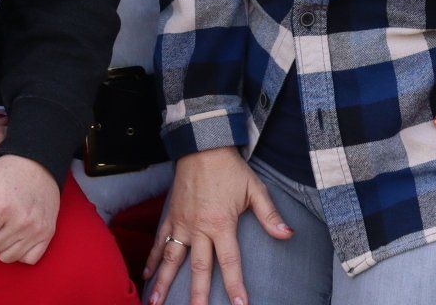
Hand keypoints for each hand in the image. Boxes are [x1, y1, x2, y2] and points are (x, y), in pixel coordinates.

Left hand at [0, 154, 59, 264]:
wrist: (37, 162)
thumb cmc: (2, 173)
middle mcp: (20, 221)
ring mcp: (36, 229)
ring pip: (6, 257)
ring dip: (0, 245)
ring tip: (4, 224)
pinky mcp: (47, 233)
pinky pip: (28, 259)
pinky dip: (20, 251)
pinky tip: (18, 234)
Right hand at [145, 147, 290, 304]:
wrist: (202, 145)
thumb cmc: (230, 169)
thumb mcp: (255, 189)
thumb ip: (270, 215)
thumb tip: (288, 234)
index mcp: (221, 223)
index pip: (229, 261)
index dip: (235, 285)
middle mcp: (199, 227)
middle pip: (197, 267)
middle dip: (197, 294)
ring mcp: (181, 222)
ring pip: (171, 257)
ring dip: (163, 281)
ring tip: (155, 302)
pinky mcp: (170, 215)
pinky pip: (159, 240)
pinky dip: (152, 258)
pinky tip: (146, 274)